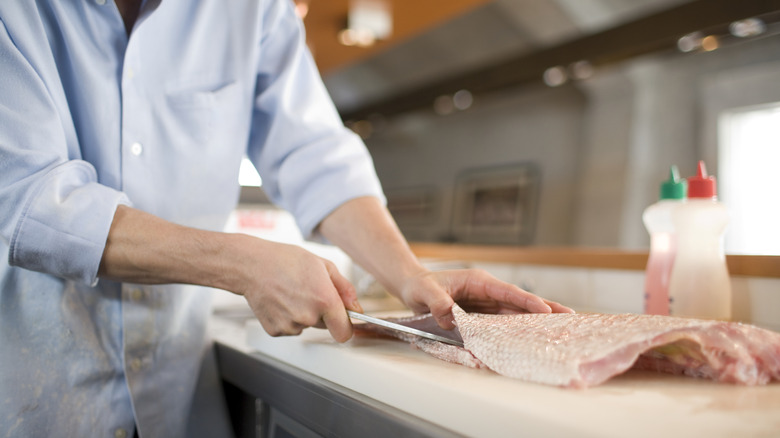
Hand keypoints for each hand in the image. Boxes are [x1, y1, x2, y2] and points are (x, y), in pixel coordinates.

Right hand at [229, 236, 359, 341]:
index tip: (342, 320)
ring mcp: (290, 326)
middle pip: (325, 326)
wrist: (252, 265)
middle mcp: (308, 317)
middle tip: (307, 291)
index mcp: (324, 300)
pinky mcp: (276, 331)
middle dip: (322, 313)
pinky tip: (280, 300)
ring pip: (306, 326)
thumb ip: (344, 288)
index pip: (344, 332)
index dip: (345, 326)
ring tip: (291, 293)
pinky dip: (287, 317)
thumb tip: (356, 307)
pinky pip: (290, 328)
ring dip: (303, 314)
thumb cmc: (285, 261)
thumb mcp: (323, 265)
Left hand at [398, 268, 573, 329]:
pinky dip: (519, 326)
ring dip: (536, 320)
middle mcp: (487, 290)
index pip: (508, 292)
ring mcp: (487, 302)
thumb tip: (449, 316)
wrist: (413, 287)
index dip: (527, 301)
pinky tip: (532, 335)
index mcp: (479, 281)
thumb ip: (437, 302)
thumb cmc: (420, 286)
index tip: (546, 310)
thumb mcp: (424, 292)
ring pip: (516, 312)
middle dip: (545, 308)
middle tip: (570, 317)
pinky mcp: (483, 312)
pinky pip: (504, 320)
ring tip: (559, 329)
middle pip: (520, 301)